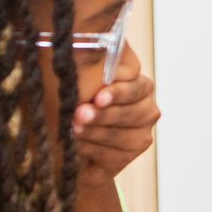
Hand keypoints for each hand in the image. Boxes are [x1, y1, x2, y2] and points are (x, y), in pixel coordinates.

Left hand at [72, 43, 159, 187]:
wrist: (64, 139)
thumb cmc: (70, 103)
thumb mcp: (78, 82)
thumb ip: (89, 70)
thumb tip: (88, 55)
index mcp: (139, 86)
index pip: (137, 87)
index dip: (118, 92)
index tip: (99, 96)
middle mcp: (147, 109)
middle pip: (133, 113)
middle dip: (104, 115)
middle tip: (80, 114)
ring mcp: (141, 135)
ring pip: (124, 135)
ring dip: (95, 132)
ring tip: (73, 128)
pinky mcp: (129, 156)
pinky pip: (114, 155)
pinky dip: (92, 149)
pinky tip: (76, 145)